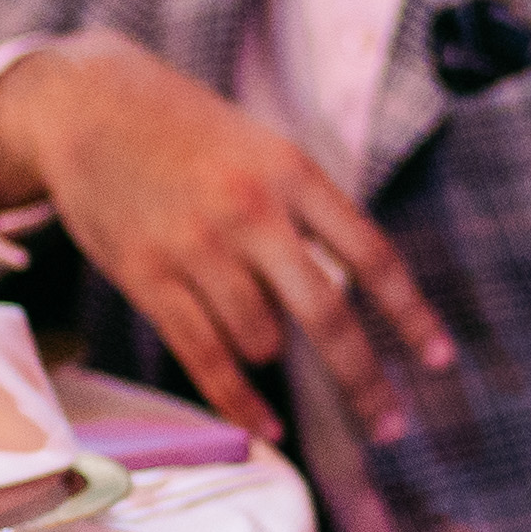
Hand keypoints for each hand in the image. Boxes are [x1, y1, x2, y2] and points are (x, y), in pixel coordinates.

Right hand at [0, 34, 456, 446]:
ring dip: (272, 355)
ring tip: (257, 330)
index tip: (442, 360)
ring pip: (262, 339)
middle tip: (391, 425)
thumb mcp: (263, 147)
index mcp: (292, 172)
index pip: (370, 255)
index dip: (411, 314)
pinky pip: (204, 357)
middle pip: (326, 313)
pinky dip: (239, 401)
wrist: (88, 104)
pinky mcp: (148, 277)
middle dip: (364, 380)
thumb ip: (306, 214)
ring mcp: (196, 247)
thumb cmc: (187, 131)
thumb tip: (352, 297)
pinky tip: (266, 428)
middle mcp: (251, 211)